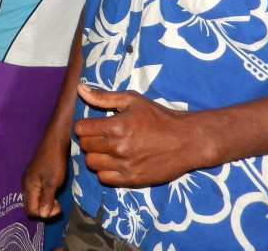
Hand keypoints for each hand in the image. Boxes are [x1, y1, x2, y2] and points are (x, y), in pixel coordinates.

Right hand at [22, 129, 69, 219]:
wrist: (54, 141)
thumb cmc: (54, 161)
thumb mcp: (52, 182)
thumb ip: (46, 199)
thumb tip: (43, 215)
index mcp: (28, 186)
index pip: (31, 211)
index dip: (44, 214)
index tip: (57, 206)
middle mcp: (25, 184)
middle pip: (31, 206)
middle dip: (44, 210)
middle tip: (57, 203)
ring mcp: (29, 179)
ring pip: (34, 199)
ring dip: (45, 203)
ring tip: (57, 197)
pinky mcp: (35, 176)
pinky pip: (37, 192)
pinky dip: (45, 196)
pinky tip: (53, 190)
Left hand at [74, 84, 200, 186]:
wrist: (187, 140)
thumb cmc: (159, 117)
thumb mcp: (132, 100)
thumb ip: (103, 97)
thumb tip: (80, 88)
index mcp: (115, 126)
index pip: (80, 129)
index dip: (84, 125)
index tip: (92, 125)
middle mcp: (117, 148)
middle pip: (84, 146)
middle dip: (89, 139)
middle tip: (101, 136)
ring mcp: (125, 166)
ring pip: (91, 163)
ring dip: (95, 155)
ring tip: (107, 149)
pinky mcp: (132, 179)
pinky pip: (104, 179)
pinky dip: (105, 171)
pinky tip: (114, 162)